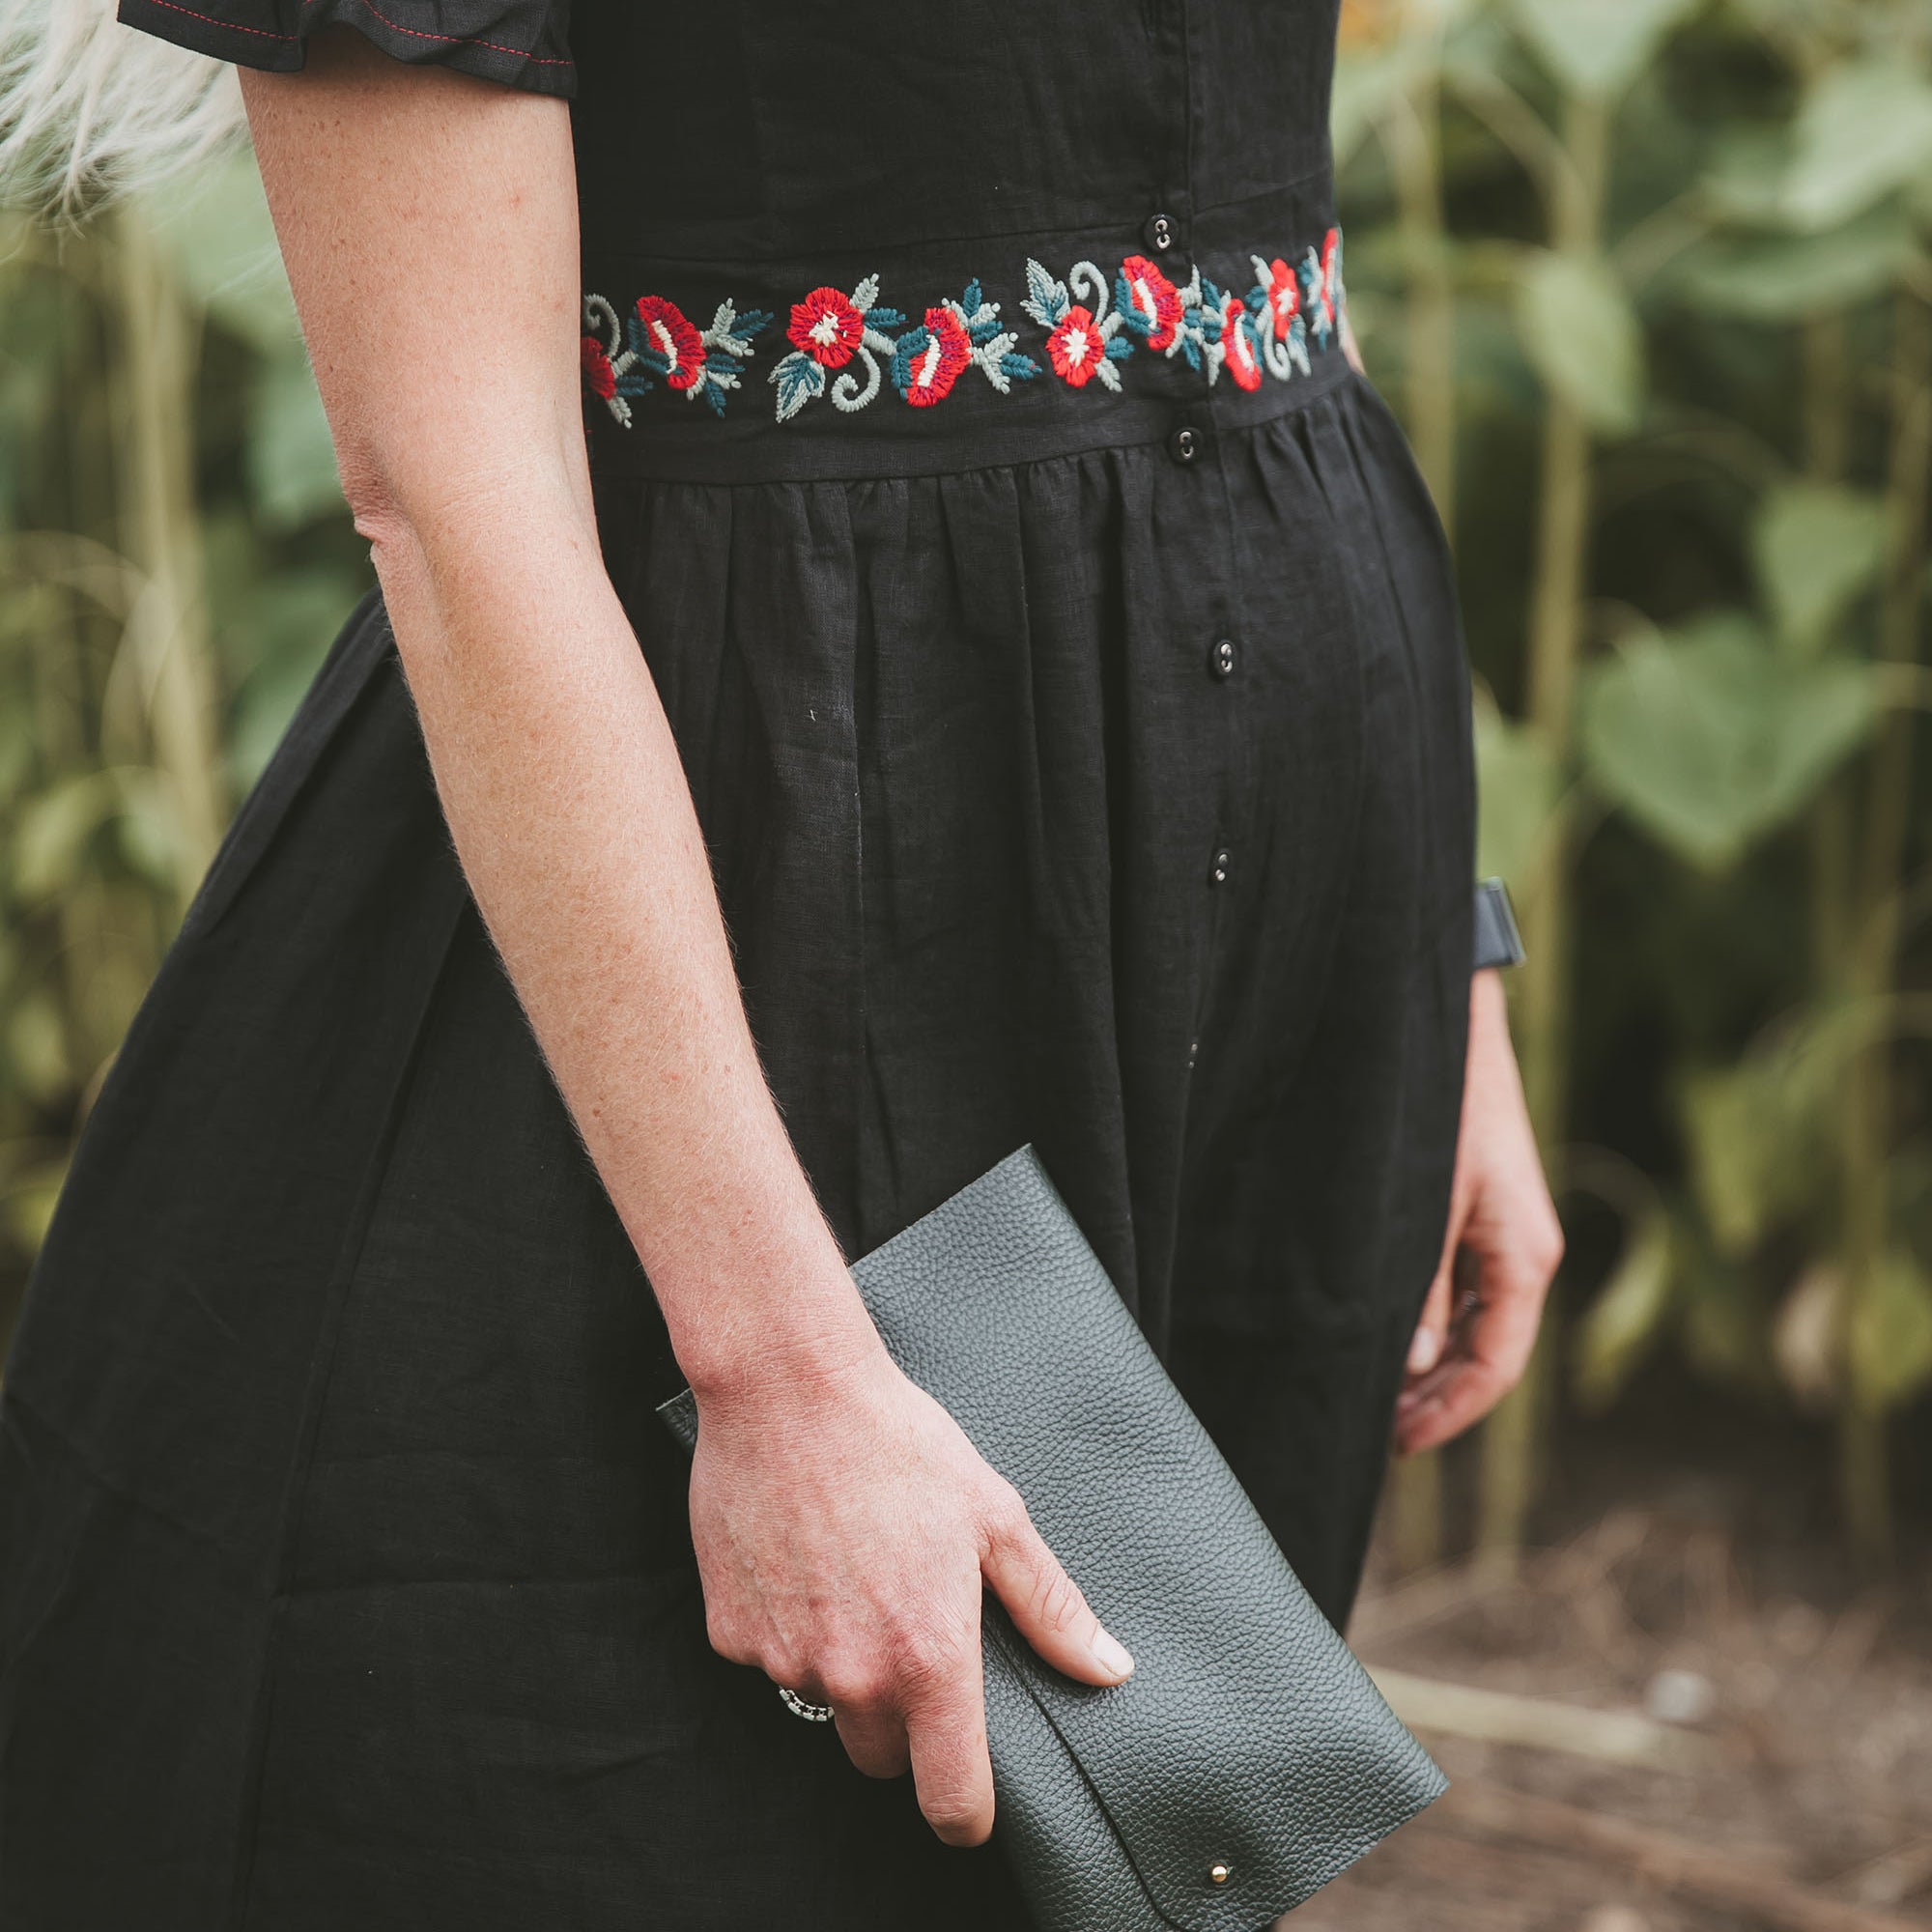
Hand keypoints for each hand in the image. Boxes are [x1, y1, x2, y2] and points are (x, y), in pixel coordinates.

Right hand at [687, 1341, 1133, 1845]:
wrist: (789, 1390)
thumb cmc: (899, 1443)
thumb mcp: (995, 1517)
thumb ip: (1051, 1607)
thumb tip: (1108, 1668)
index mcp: (928, 1658)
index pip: (950, 1798)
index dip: (967, 1814)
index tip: (971, 1803)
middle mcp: (853, 1676)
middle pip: (883, 1757)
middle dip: (903, 1721)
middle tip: (911, 1632)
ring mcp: (784, 1659)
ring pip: (825, 1703)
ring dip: (843, 1667)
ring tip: (855, 1575)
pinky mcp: (730, 1633)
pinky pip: (769, 1659)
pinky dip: (789, 1629)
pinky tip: (805, 1561)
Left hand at [1395, 969, 1562, 1455]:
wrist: (1449, 1026)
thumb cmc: (1442, 1108)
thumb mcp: (1425, 1202)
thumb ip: (1422, 1285)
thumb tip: (1416, 1362)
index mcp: (1525, 1258)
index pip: (1495, 1367)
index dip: (1448, 1415)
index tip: (1398, 1444)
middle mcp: (1525, 1252)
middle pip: (1487, 1353)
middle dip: (1436, 1399)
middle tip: (1377, 1430)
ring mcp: (1507, 1233)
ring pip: (1474, 1323)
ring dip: (1430, 1362)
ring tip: (1374, 1390)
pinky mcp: (1485, 1211)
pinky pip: (1465, 1287)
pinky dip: (1432, 1321)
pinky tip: (1390, 1331)